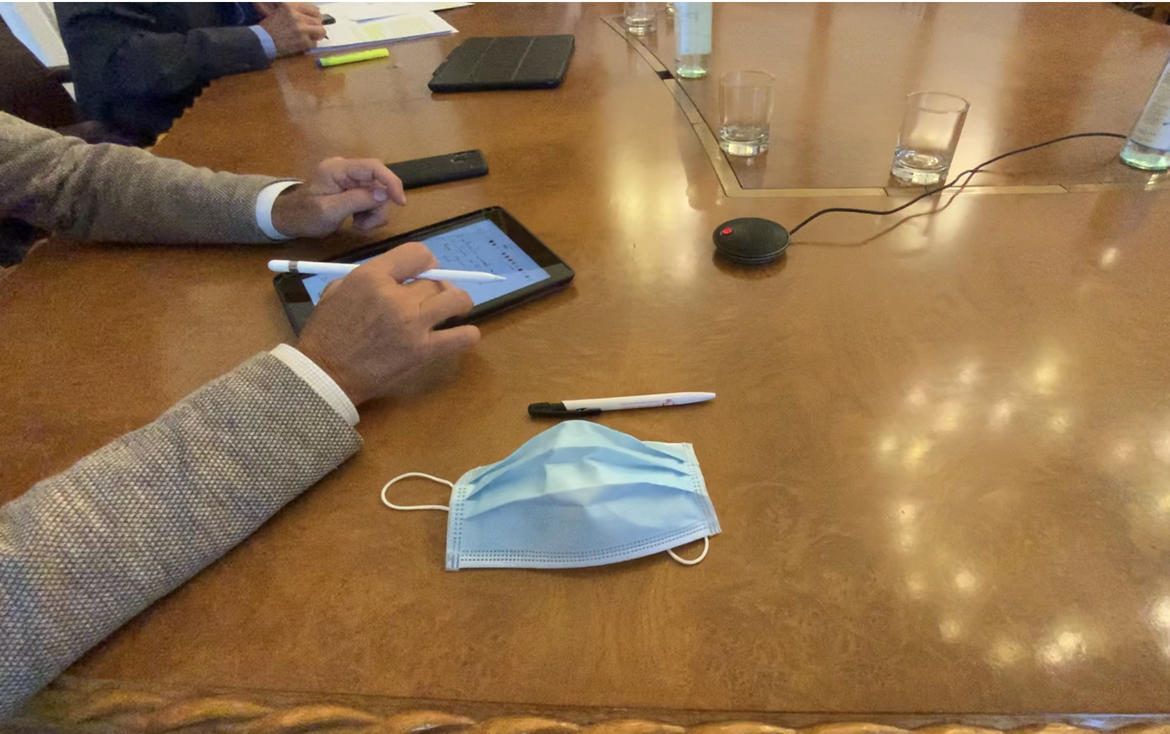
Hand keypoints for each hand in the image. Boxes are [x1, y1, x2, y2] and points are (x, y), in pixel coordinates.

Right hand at [258, 3, 325, 55]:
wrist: (261, 41)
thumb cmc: (269, 28)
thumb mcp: (280, 12)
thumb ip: (295, 12)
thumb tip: (315, 13)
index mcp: (291, 6)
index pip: (313, 9)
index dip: (316, 16)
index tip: (315, 21)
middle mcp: (297, 15)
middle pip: (318, 20)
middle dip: (317, 27)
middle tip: (312, 32)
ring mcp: (300, 28)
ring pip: (320, 31)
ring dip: (317, 36)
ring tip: (310, 38)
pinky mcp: (302, 41)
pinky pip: (314, 43)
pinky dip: (310, 46)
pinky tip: (302, 45)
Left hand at [270, 157, 406, 237]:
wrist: (289, 219)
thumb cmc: (304, 215)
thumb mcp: (329, 211)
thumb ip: (357, 200)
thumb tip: (385, 194)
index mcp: (338, 169)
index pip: (373, 167)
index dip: (391, 182)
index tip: (400, 202)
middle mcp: (347, 170)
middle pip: (378, 182)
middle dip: (378, 206)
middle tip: (367, 224)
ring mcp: (350, 179)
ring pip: (378, 194)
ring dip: (373, 213)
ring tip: (358, 226)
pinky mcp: (353, 190)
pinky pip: (372, 200)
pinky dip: (369, 214)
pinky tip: (357, 222)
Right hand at [295, 242, 480, 405]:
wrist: (325, 374)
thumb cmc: (326, 333)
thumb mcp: (337, 290)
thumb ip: (369, 277)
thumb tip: (400, 276)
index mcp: (372, 277)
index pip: (418, 254)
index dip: (426, 262)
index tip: (426, 272)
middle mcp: (396, 296)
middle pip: (435, 280)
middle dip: (437, 285)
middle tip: (434, 296)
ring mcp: (412, 324)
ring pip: (455, 300)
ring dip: (459, 302)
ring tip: (457, 308)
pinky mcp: (423, 351)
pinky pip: (461, 337)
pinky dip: (467, 334)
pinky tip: (464, 333)